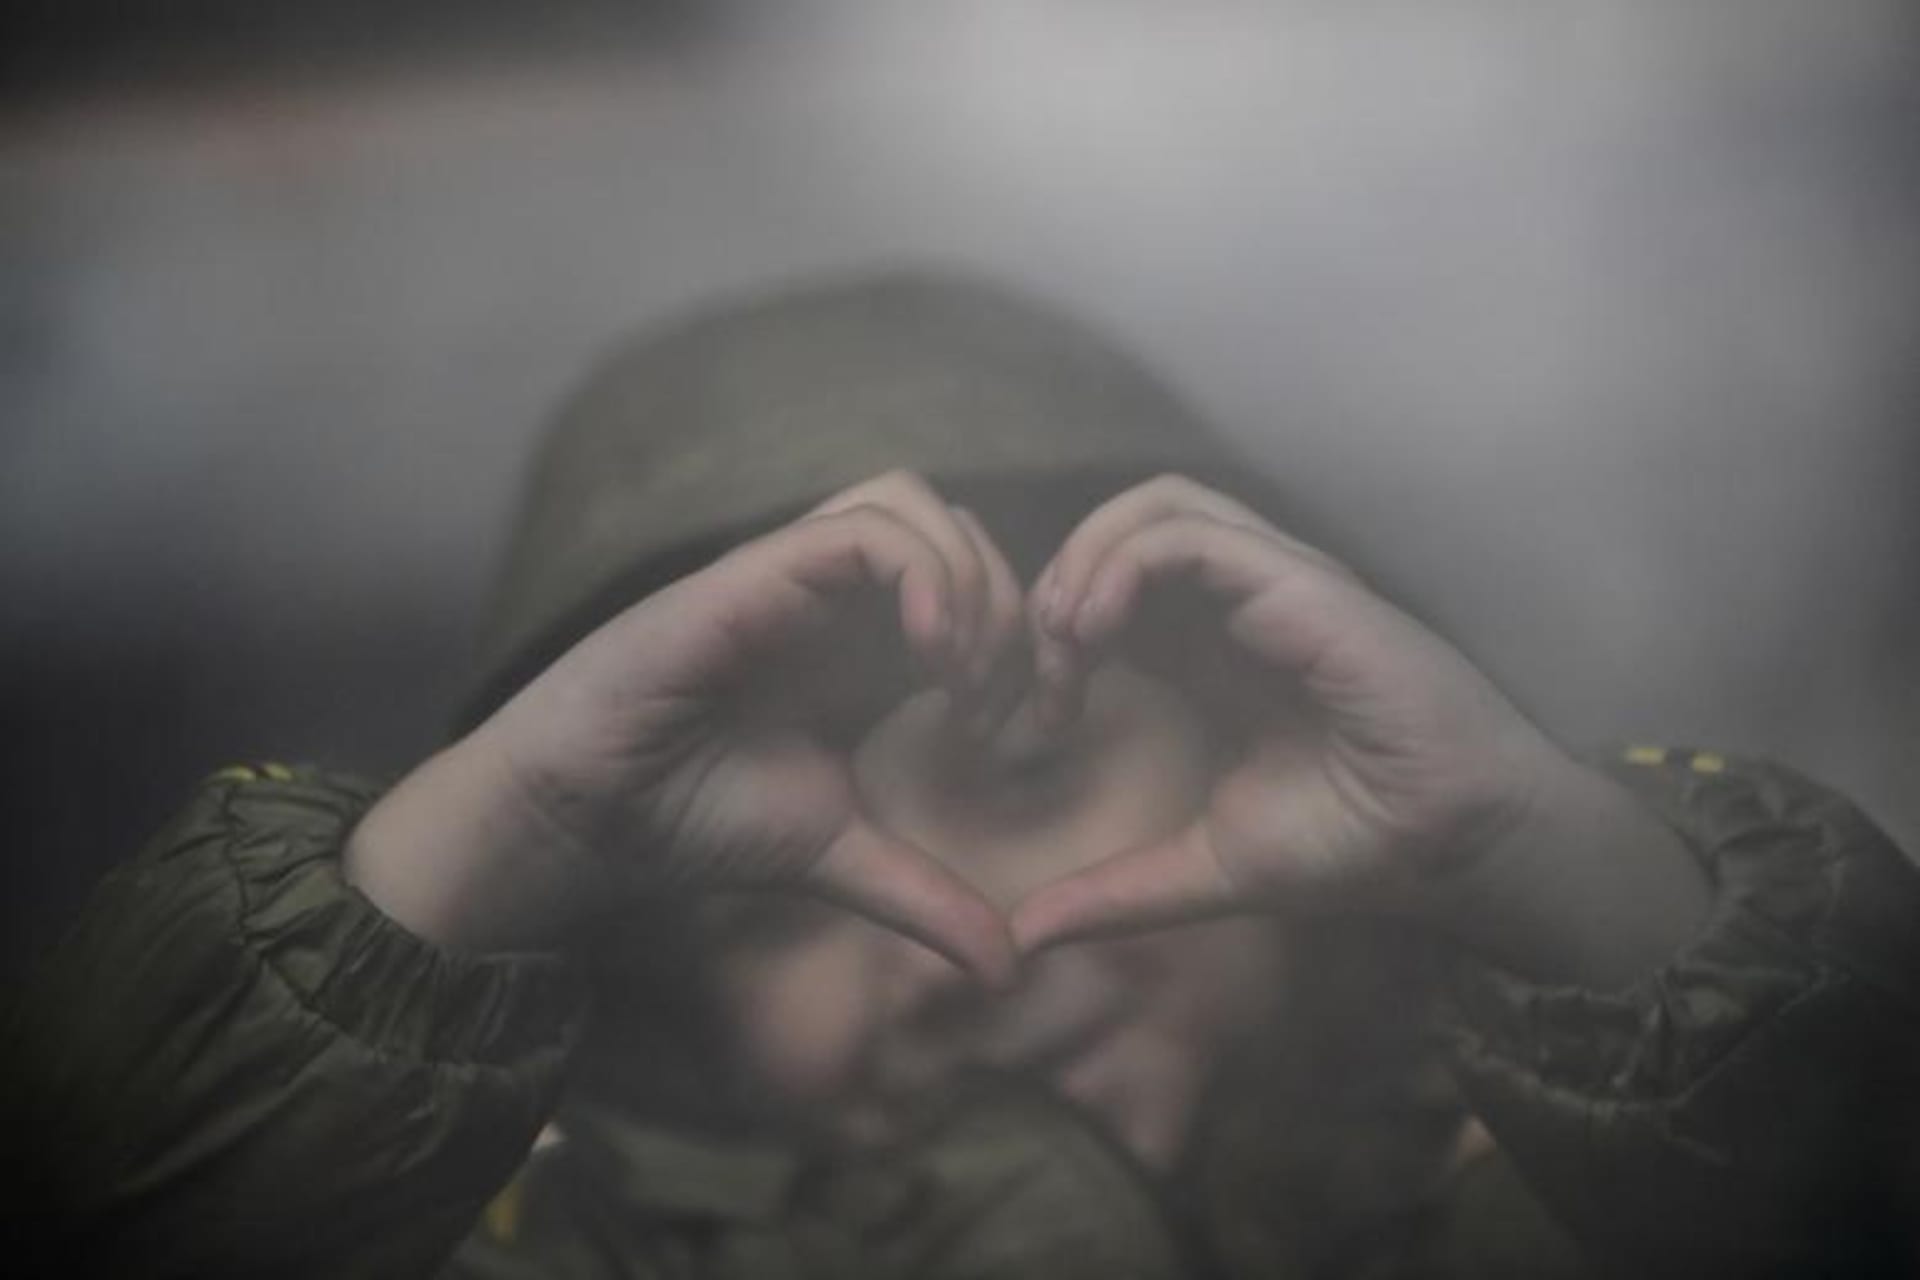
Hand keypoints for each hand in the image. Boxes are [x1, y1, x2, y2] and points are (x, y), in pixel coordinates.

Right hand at [348, 472, 1025, 979]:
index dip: (1018, 644)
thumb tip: (1011, 973)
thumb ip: (927, 898)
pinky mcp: (757, 573)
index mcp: (863, 649)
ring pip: (913, 501)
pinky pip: (864, 528)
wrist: (591, 818)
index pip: (974, 585)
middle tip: (990, 701)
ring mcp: (795, 577)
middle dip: (1007, 604)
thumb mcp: (843, 860)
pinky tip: (928, 657)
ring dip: (966, 578)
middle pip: (958, 528)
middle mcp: (834, 600)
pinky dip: (924, 575)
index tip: (1006, 731)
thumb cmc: (697, 820)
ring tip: (956, 674)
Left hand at [1012, 476, 1706, 986]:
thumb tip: (1024, 937)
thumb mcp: (1205, 870)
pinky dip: (1124, 564)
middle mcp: (1240, 603)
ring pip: (1156, 506)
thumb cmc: (1352, 845)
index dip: (1059, 631)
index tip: (1046, 717)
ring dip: (1087, 557)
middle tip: (1044, 662)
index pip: (1114, 589)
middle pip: (1126, 528)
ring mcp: (1273, 582)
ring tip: (1067, 635)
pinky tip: (1098, 629)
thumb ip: (1116, 892)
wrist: (1452, 843)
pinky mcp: (1298, 583)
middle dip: (1062, 579)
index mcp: (1215, 650)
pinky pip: (1190, 534)